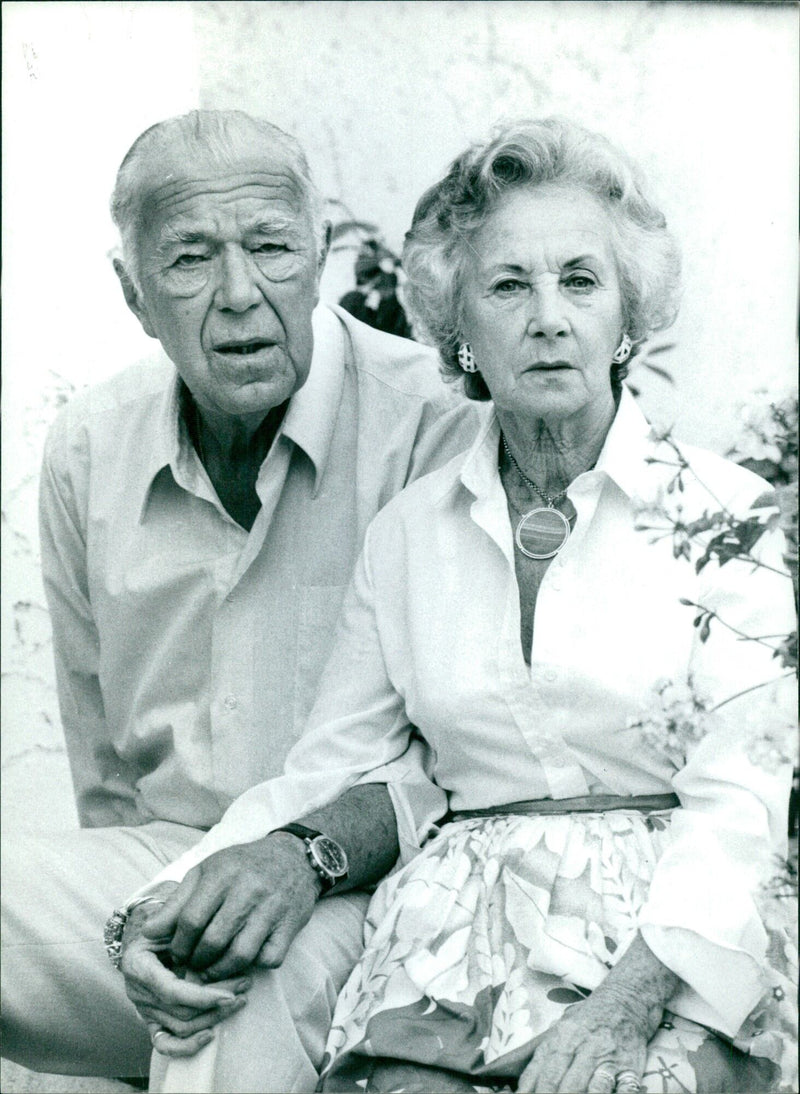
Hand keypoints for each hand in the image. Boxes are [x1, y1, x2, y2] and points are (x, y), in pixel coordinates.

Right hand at [120, 892, 250, 1057]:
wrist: (151, 935)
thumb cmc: (164, 924)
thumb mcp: (169, 918)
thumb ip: (179, 922)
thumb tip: (198, 927)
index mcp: (138, 965)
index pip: (171, 990)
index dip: (202, 996)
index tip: (230, 994)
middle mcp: (138, 991)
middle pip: (180, 1011)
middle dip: (217, 1003)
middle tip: (246, 986)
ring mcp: (144, 1009)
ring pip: (180, 1027)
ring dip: (213, 1018)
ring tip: (240, 1000)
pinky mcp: (152, 1021)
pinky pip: (165, 1044)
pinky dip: (187, 1046)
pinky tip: (209, 1035)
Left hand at [142, 834, 320, 980]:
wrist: (294, 857)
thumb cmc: (242, 866)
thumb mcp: (207, 872)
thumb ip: (177, 902)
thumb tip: (149, 932)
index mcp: (223, 874)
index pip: (191, 920)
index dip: (179, 944)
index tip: (177, 953)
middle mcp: (249, 890)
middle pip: (213, 941)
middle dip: (197, 961)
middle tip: (193, 966)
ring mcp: (272, 909)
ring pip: (240, 955)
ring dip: (221, 971)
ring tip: (212, 971)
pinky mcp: (291, 925)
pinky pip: (269, 958)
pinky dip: (255, 966)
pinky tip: (245, 962)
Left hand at [517, 987, 649, 1092]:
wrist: (625, 1002)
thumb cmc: (587, 1020)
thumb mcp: (560, 1029)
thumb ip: (543, 1057)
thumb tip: (524, 1086)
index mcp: (563, 1037)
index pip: (544, 1072)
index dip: (535, 1092)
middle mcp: (584, 1047)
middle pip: (567, 1084)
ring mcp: (608, 1058)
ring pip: (595, 1088)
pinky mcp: (630, 1068)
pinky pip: (625, 1089)